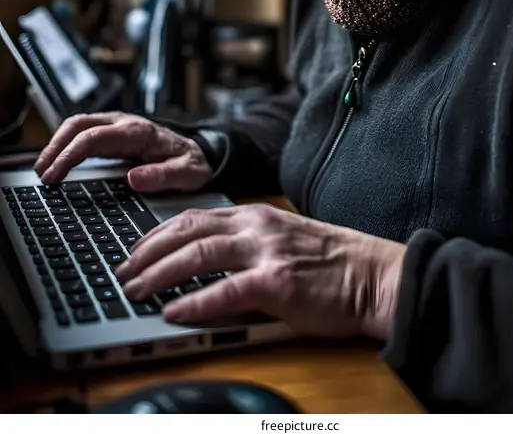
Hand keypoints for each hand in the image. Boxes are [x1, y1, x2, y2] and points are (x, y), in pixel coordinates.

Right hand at [34, 112, 212, 192]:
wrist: (201, 153)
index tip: (54, 174)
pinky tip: (57, 162)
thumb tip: (133, 179)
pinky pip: (83, 133)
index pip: (94, 137)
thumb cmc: (194, 162)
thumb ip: (164, 176)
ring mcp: (117, 126)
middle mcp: (124, 124)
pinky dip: (65, 145)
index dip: (69, 154)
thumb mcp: (188, 174)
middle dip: (55, 147)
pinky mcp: (113, 133)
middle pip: (79, 125)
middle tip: (41, 173)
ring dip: (57, 144)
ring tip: (42, 169)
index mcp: (139, 132)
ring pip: (77, 125)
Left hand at [115, 203, 405, 339]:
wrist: (374, 275)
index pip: (193, 217)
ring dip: (158, 274)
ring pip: (197, 255)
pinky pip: (224, 291)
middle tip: (122, 272)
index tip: (135, 250)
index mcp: (256, 216)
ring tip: (135, 290)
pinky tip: (173, 312)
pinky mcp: (277, 282)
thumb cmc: (333, 264)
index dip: (157, 234)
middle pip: (186, 231)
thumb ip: (247, 244)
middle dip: (147, 252)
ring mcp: (266, 252)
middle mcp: (256, 227)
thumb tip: (205, 262)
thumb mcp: (284, 240)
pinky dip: (193, 302)